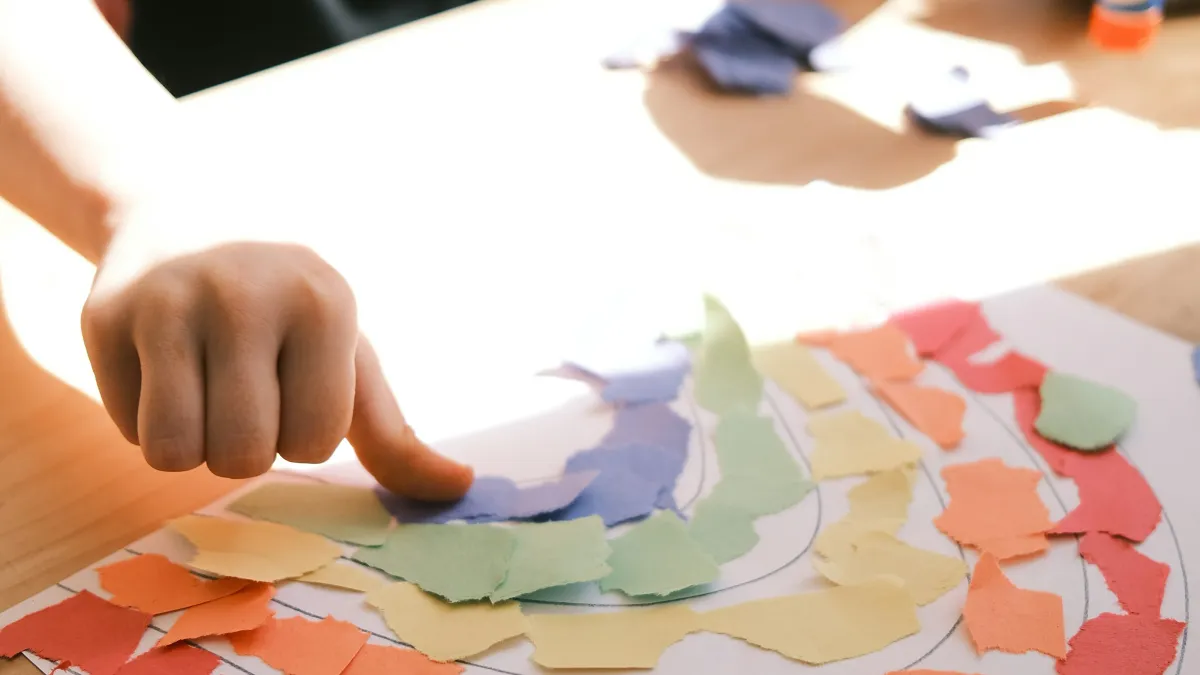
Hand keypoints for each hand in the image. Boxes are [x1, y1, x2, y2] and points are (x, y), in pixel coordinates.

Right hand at [81, 229, 472, 500]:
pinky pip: (128, 429)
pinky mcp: (106, 315)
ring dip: (192, 443)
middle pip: (242, 456)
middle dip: (246, 447)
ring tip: (205, 389)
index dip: (302, 434)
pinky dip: (147, 420)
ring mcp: (169, 301)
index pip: (313, 441)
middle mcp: (246, 296)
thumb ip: (395, 433)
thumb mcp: (348, 354)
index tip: (295, 385)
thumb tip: (460, 486)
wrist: (188, 213)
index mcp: (323, 305)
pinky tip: (162, 367)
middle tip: (246, 392)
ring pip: (174, 452)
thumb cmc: (288, 306)